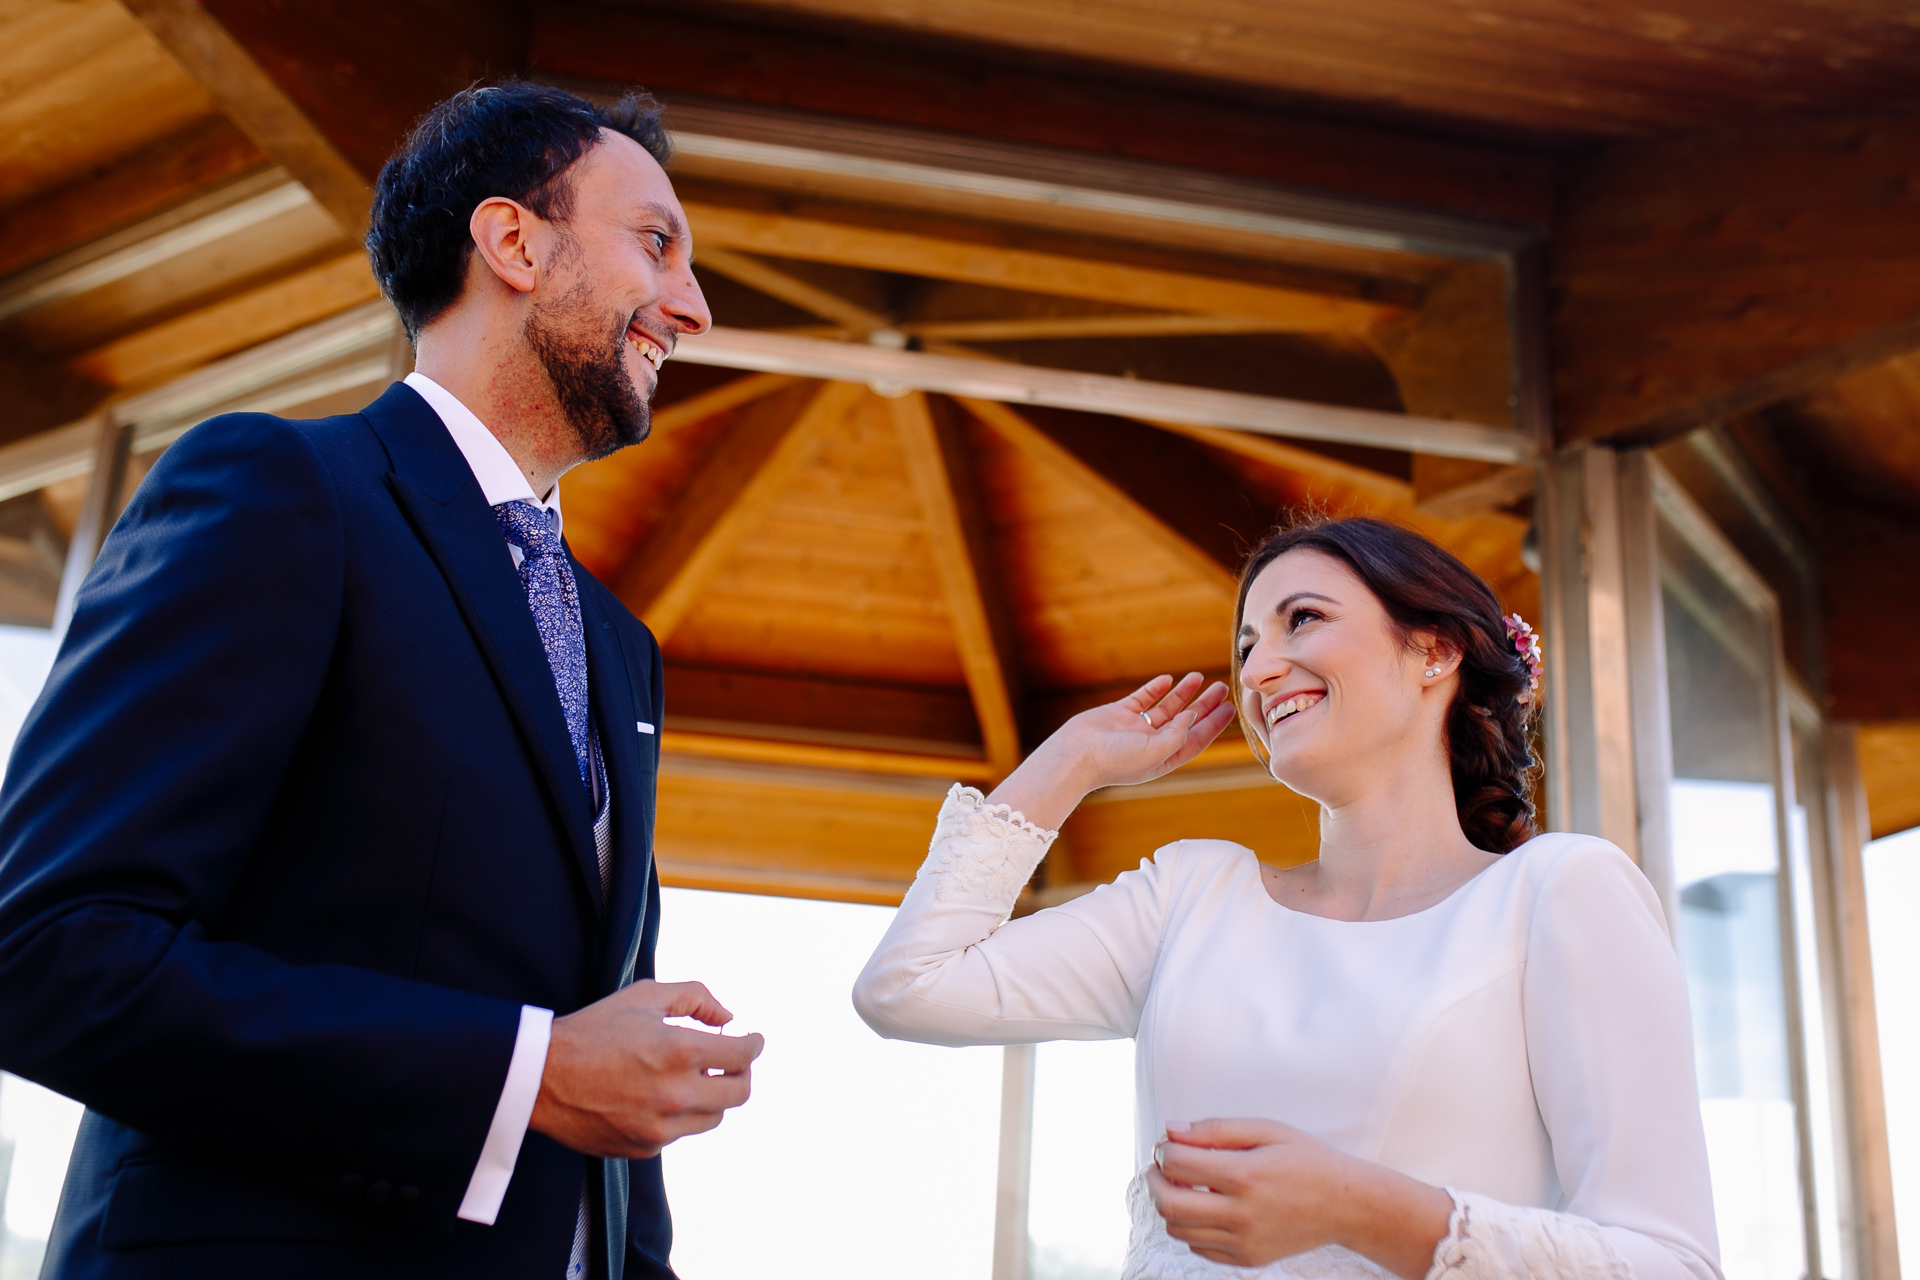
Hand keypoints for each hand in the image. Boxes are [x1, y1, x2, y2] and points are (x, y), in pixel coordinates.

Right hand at [530, 980, 764, 1159]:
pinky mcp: (644, 1148)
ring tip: (693, 1076)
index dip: (754, 1045)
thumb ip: (696, 998)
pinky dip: (680, 1114)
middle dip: (743, 1073)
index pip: (742, 1055)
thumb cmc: (593, 1030)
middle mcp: (674, 1096)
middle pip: (739, 1093)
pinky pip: (680, 1132)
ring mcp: (660, 1128)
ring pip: (713, 1117)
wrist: (541, 1077)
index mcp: (678, 1052)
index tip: (753, 1040)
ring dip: (712, 1095)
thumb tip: (729, 1020)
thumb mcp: (645, 996)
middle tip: (733, 1061)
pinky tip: (658, 1095)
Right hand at [987, 674, 1235, 829]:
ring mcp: (1135, 728)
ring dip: (1182, 693)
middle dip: (1204, 705)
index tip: (1230, 708)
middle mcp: (1152, 744)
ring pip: (1165, 707)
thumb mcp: (1155, 753)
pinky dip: (1155, 689)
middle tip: (1221, 688)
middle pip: (1185, 721)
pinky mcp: (1119, 714)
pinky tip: (1167, 679)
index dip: (1214, 724)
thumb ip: (1178, 734)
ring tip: (1198, 676)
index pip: (1195, 738)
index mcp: (1163, 758)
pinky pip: (1142, 699)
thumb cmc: (1115, 761)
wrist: (1076, 755)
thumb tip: (1193, 715)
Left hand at [1148, 1118, 1450, 1278]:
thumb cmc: (1306, 1159)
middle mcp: (1242, 1214)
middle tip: (1161, 1167)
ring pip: (1178, 1229)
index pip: (1177, 1164)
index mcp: (1245, 1175)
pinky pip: (1198, 1247)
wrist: (1346, 1205)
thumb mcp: (1265, 1130)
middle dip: (1154, 1181)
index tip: (1168, 1144)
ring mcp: (1244, 1241)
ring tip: (1184, 1185)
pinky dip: (1191, 1227)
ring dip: (1170, 1205)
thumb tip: (1171, 1131)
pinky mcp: (1248, 1259)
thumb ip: (1214, 1129)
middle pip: (1169, 1204)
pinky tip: (1206, 1207)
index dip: (1163, 1150)